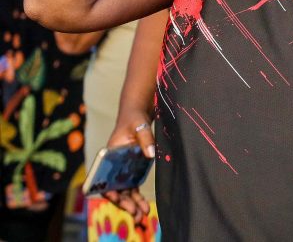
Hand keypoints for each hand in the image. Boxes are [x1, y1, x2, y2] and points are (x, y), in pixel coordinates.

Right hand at [102, 107, 155, 223]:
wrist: (137, 116)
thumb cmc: (134, 119)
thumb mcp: (140, 125)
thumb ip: (145, 138)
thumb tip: (150, 155)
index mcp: (107, 156)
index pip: (103, 178)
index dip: (108, 190)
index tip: (116, 198)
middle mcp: (112, 166)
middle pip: (114, 188)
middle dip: (124, 203)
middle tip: (136, 214)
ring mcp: (121, 171)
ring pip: (124, 192)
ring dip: (132, 204)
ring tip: (142, 216)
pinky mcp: (130, 172)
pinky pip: (132, 188)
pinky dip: (137, 198)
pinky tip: (144, 208)